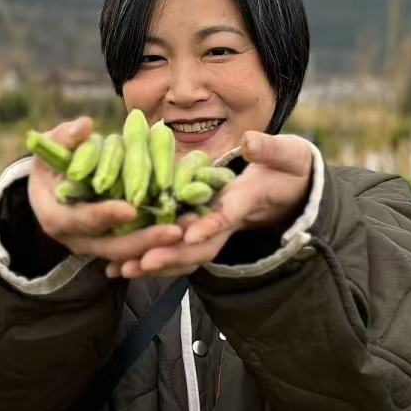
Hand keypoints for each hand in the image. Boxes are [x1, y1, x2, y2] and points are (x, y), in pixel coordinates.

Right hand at [28, 117, 184, 264]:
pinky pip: (138, 250)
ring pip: (129, 253)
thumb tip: (84, 127)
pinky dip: (161, 243)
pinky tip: (188, 230)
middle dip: (144, 240)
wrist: (49, 185)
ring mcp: (95, 245)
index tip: (130, 209)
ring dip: (160, 245)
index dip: (104, 215)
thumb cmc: (52, 161)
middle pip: (112, 247)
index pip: (81, 219)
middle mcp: (75, 238)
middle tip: (176, 231)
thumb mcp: (53, 145)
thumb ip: (65, 137)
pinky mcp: (112, 244)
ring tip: (191, 228)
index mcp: (55, 215)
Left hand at [105, 132, 313, 279]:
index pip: (225, 217)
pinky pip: (174, 248)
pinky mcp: (200, 229)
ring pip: (183, 254)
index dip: (207, 226)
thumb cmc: (289, 168)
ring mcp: (213, 230)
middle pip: (198, 247)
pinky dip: (149, 257)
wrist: (293, 190)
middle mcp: (226, 223)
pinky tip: (118, 265)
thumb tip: (250, 141)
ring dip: (154, 263)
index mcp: (245, 202)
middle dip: (170, 256)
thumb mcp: (288, 155)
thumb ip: (270, 149)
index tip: (186, 233)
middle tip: (138, 263)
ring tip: (119, 270)